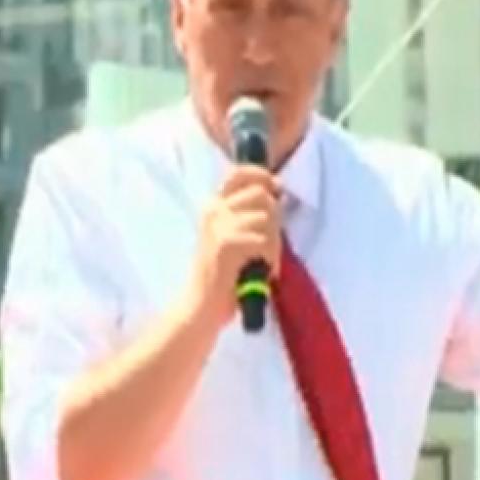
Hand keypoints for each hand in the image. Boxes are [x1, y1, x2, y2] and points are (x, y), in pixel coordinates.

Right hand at [187, 165, 282, 330]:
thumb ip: (252, 213)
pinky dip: (269, 259)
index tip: (277, 189)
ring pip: (267, 219)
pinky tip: (258, 272)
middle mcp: (213, 209)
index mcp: (213, 205)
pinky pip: (264, 241)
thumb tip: (278, 189)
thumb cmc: (226, 275)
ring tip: (261, 263)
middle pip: (263, 196)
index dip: (263, 176)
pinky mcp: (226, 243)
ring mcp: (218, 224)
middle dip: (275, 222)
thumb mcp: (235, 235)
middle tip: (268, 248)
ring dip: (273, 245)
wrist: (202, 307)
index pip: (240, 172)